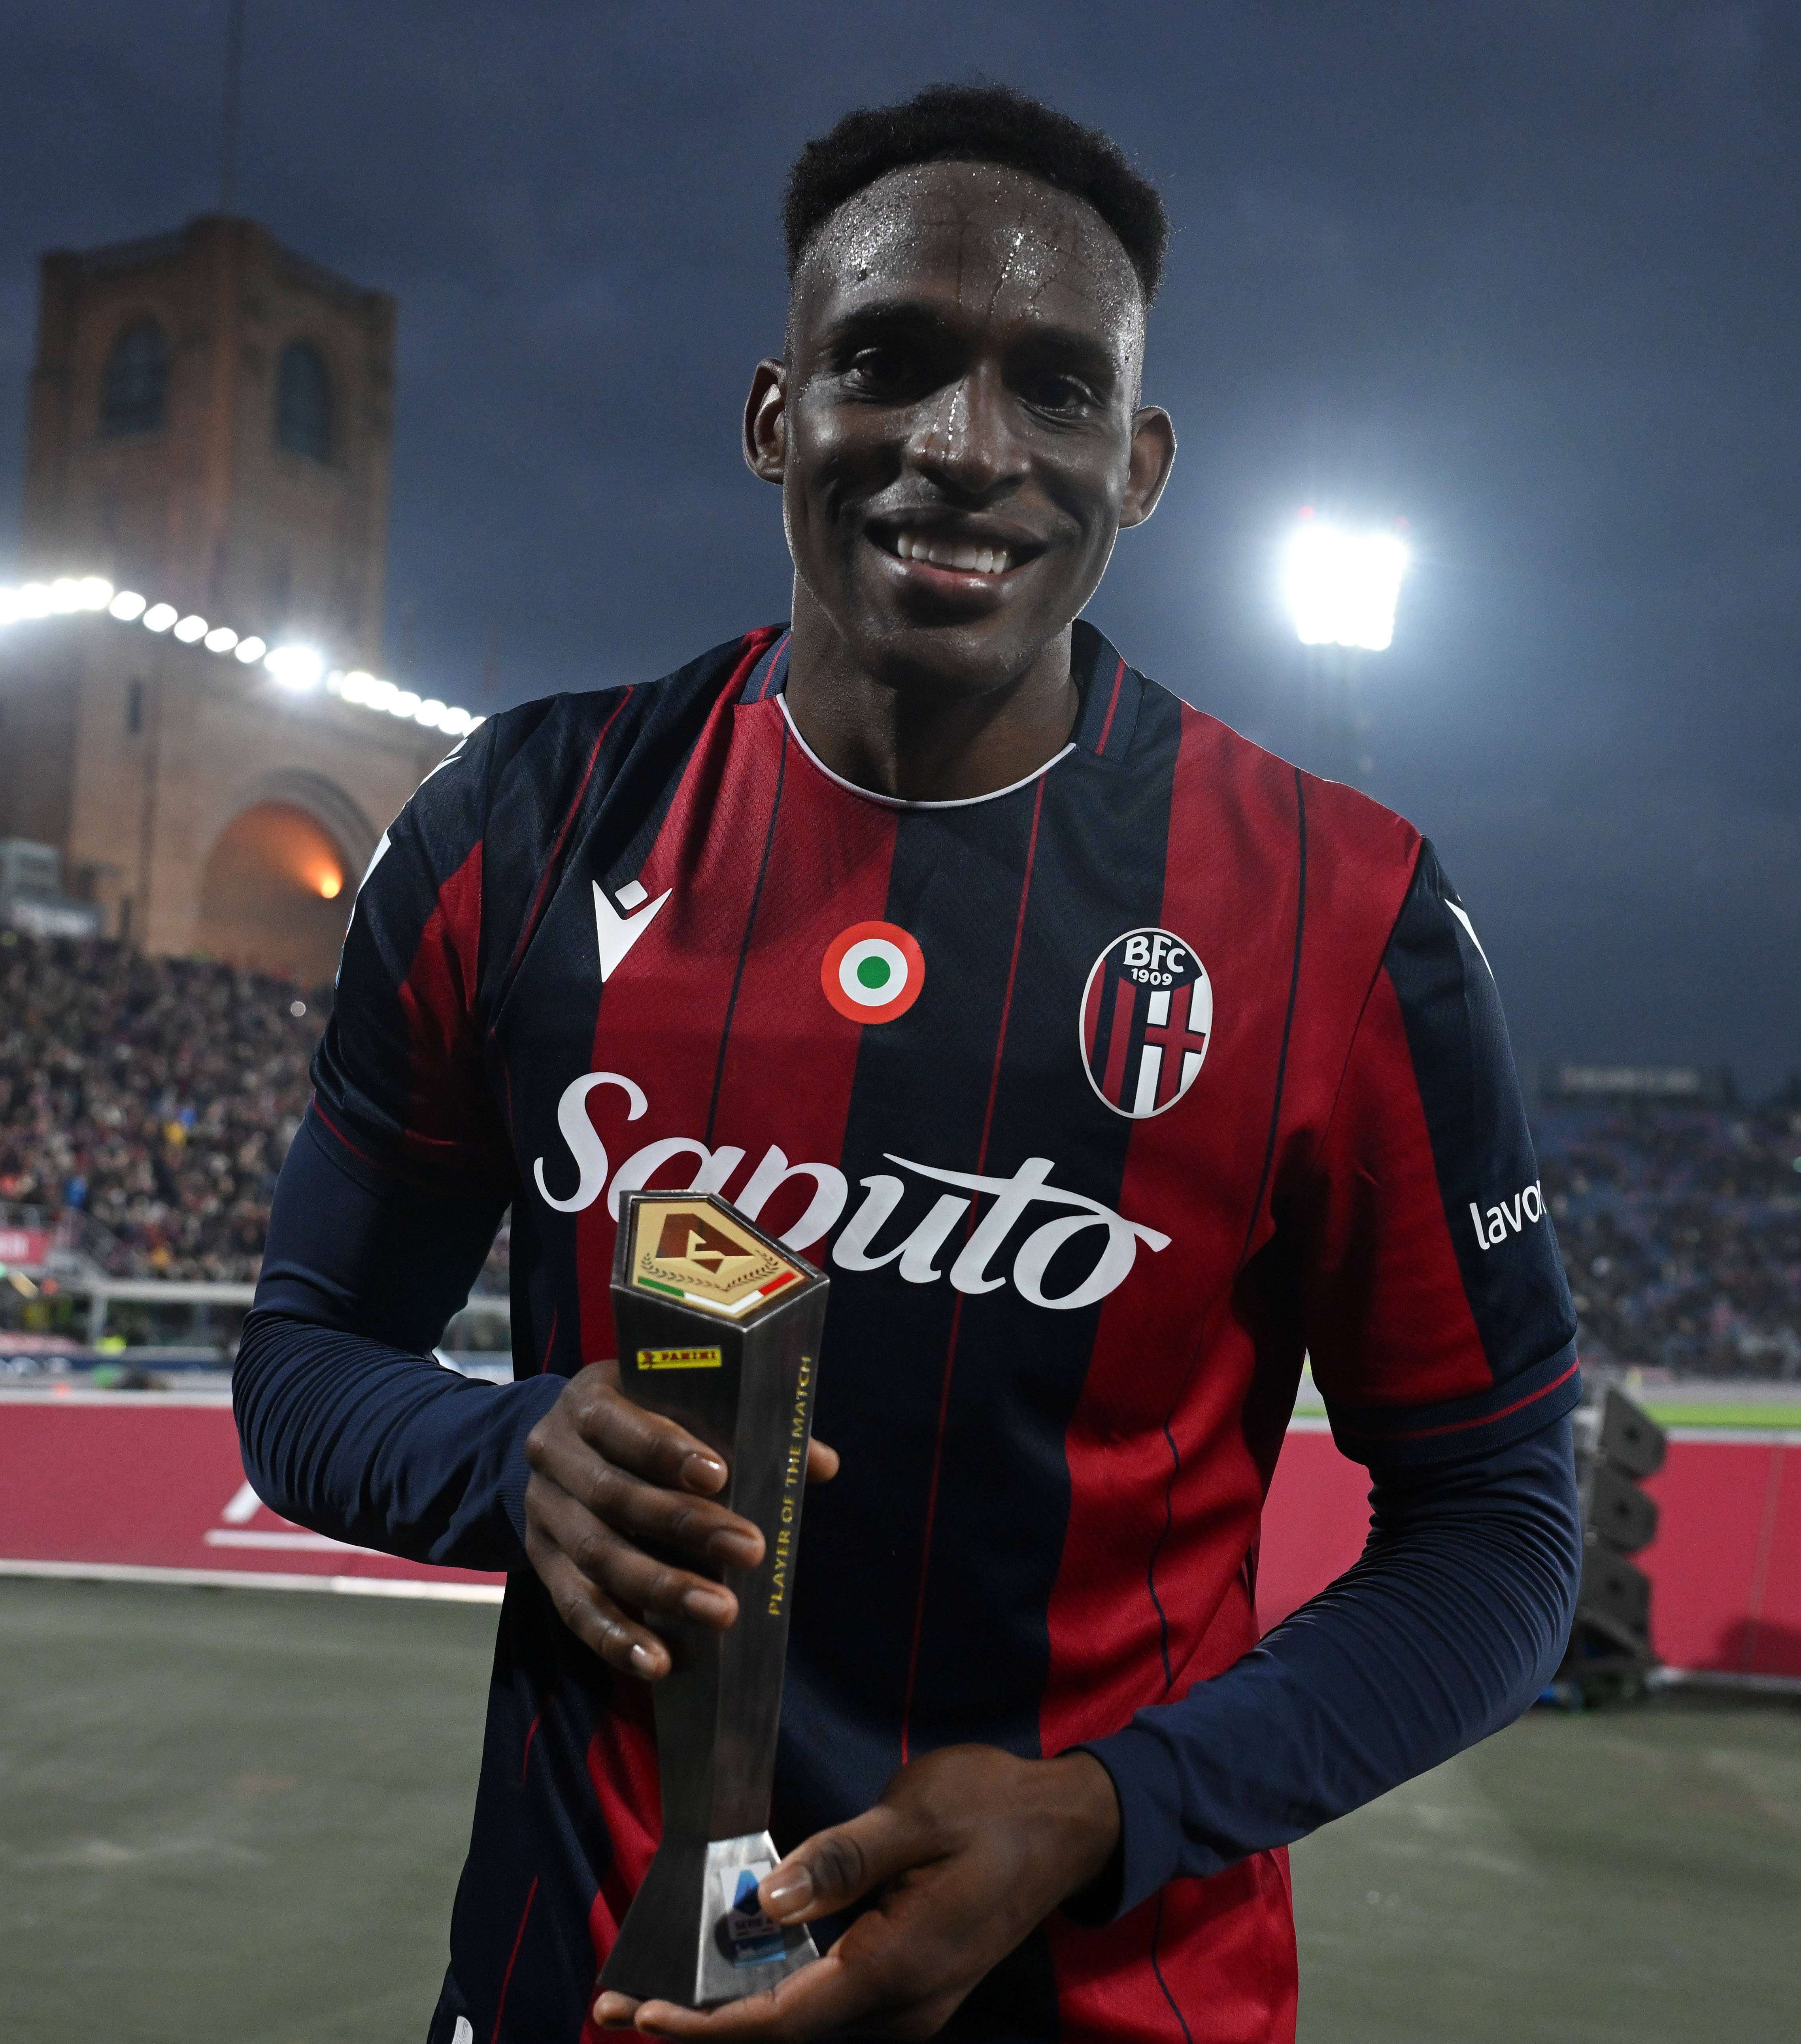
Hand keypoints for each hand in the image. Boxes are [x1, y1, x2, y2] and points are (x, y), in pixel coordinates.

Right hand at [523, 1358, 838, 1678]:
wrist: (558, 1444)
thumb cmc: (641, 1418)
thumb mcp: (675, 1401)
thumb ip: (745, 1424)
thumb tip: (819, 1463)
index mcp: (590, 1401)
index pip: (620, 1423)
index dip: (665, 1450)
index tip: (719, 1475)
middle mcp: (555, 1453)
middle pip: (615, 1496)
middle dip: (685, 1526)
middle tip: (751, 1551)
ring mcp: (543, 1510)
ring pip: (597, 1556)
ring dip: (661, 1590)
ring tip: (721, 1614)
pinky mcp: (541, 1561)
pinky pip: (572, 1605)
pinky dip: (614, 1637)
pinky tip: (658, 1661)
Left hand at [592, 1745, 1120, 2037]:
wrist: (1069, 1825)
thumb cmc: (993, 1809)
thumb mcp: (915, 1817)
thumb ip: (840, 1862)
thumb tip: (763, 1909)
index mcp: (898, 1969)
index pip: (782, 2019)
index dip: (704, 2026)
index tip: (638, 2015)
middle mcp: (900, 2005)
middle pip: (783, 2032)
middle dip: (700, 2026)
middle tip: (618, 2005)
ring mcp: (907, 1999)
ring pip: (802, 2019)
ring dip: (730, 2012)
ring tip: (656, 1997)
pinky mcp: (909, 1979)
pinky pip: (827, 1998)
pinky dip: (770, 1993)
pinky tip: (732, 1971)